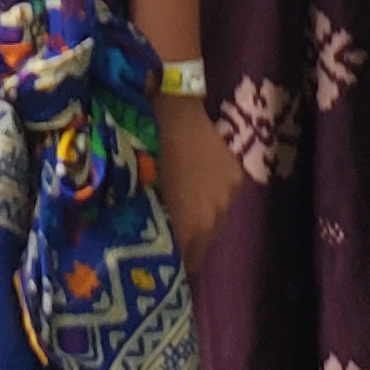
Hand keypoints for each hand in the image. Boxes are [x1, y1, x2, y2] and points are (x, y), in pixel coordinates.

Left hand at [150, 91, 240, 269]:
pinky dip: (207, 199)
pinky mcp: (236, 177)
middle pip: (199, 246)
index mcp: (189, 227)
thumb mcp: (135, 192)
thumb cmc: (140, 149)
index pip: (183, 264)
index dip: (169, 265)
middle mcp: (214, 219)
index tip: (155, 263)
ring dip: (196, 221)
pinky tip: (192, 186)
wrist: (171, 104)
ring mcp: (228, 198)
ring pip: (211, 223)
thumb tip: (134, 248)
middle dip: (182, 244)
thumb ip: (143, 225)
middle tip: (162, 236)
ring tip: (178, 210)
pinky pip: (220, 200)